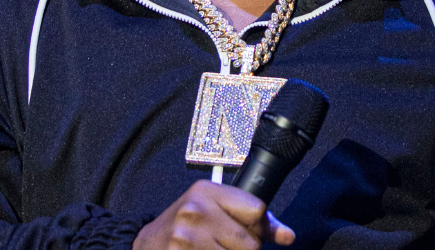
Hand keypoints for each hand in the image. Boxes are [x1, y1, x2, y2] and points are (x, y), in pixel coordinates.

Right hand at [133, 179, 294, 249]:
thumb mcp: (214, 210)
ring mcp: (187, 239)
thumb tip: (289, 237)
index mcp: (206, 191)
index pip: (257, 210)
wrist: (145, 245)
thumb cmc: (186, 226)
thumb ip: (254, 220)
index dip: (258, 226)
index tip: (247, 231)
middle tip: (225, 246)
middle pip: (251, 244)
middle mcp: (196, 211)